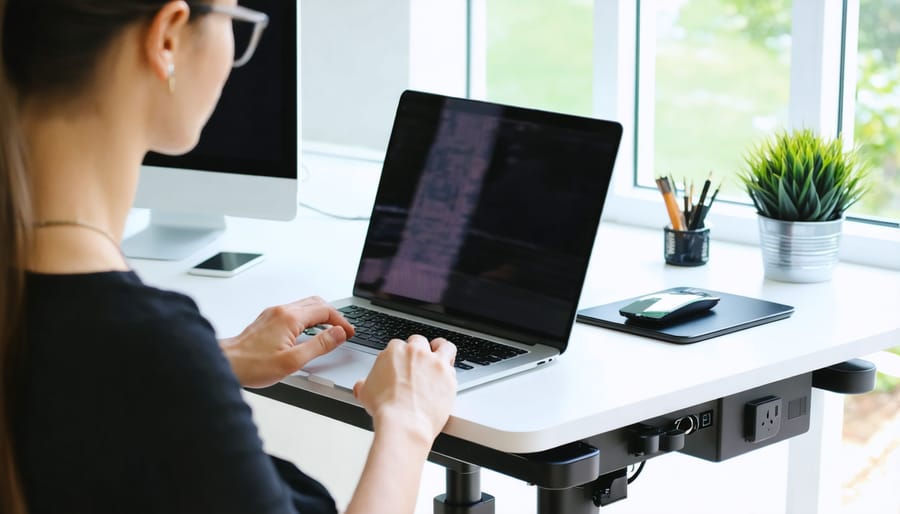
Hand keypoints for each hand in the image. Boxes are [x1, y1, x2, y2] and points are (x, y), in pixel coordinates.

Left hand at [220, 296, 354, 387]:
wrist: (226, 363)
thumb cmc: (253, 365)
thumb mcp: (293, 361)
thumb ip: (320, 345)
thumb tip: (339, 334)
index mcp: (290, 318)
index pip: (325, 311)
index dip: (341, 321)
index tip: (349, 332)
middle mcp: (281, 311)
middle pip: (316, 303)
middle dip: (333, 315)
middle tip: (343, 330)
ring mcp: (273, 313)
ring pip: (304, 305)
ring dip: (320, 315)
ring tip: (329, 331)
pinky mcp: (267, 319)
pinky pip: (293, 311)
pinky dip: (307, 318)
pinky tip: (308, 331)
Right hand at [353, 335, 456, 446]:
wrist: (404, 423)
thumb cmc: (386, 410)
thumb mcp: (366, 394)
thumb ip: (364, 384)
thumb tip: (362, 385)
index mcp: (393, 352)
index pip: (398, 346)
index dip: (400, 357)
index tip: (401, 365)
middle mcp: (414, 352)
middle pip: (418, 342)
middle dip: (418, 351)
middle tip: (418, 363)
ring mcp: (433, 362)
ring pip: (442, 345)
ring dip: (440, 349)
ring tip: (439, 357)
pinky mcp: (448, 374)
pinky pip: (453, 365)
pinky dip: (450, 369)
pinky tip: (447, 376)